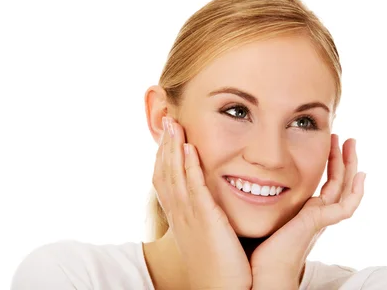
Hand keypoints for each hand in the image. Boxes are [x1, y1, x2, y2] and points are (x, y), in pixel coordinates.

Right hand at [153, 116, 251, 289]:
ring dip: (173, 148)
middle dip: (165, 145)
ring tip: (174, 124)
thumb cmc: (221, 266)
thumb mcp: (208, 235)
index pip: (166, 180)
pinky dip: (189, 166)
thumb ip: (207, 216)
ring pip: (175, 175)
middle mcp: (179, 214)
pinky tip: (189, 148)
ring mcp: (189, 216)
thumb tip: (210, 205)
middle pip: (165, 172)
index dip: (164, 156)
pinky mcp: (204, 219)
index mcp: (180, 217)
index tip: (168, 136)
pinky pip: (194, 187)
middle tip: (167, 120)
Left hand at [249, 134, 365, 288]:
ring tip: (350, 143)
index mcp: (302, 214)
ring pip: (342, 188)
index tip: (328, 143)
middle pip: (336, 183)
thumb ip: (255, 199)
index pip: (322, 184)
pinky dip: (355, 192)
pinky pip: (344, 206)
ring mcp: (318, 219)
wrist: (257, 275)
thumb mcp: (257, 214)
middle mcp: (314, 215)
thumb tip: (239, 177)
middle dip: (342, 159)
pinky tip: (362, 176)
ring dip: (349, 165)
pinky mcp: (317, 222)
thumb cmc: (252, 249)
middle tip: (343, 138)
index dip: (328, 164)